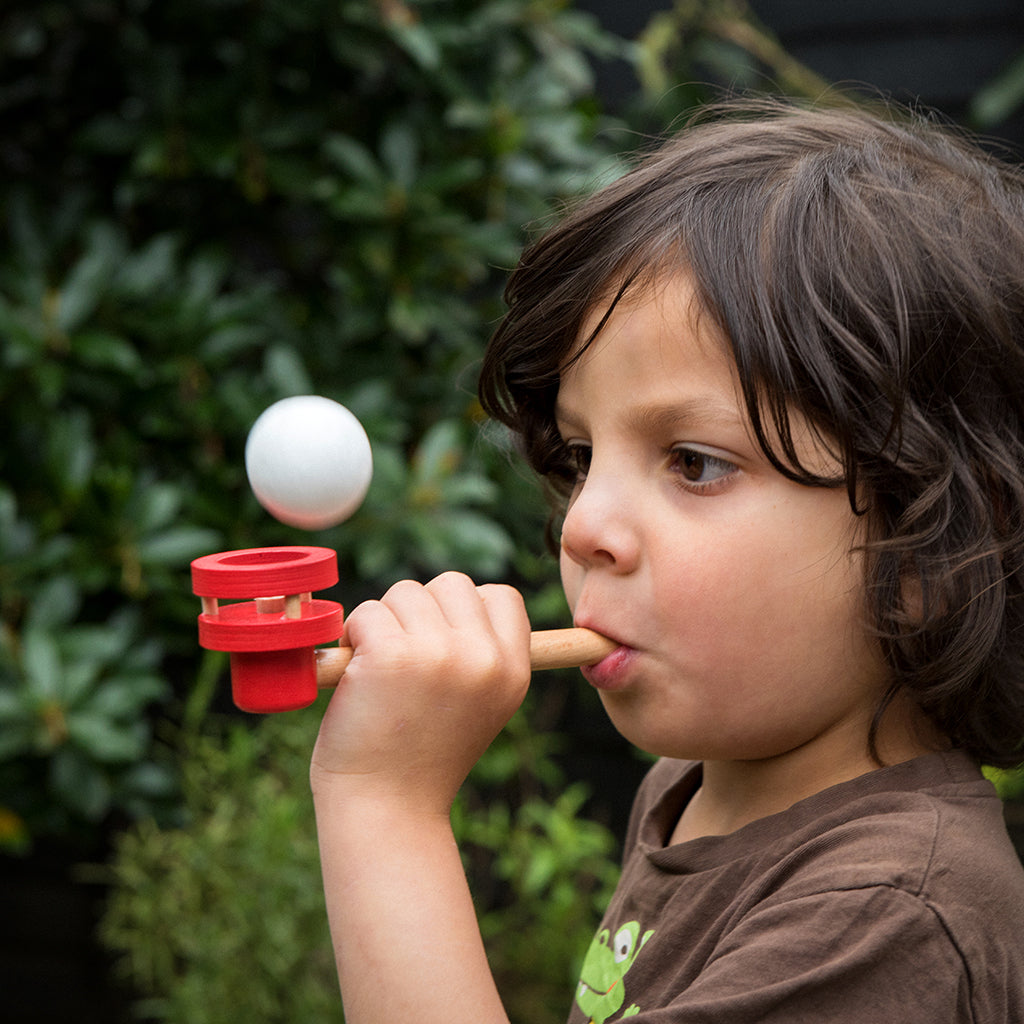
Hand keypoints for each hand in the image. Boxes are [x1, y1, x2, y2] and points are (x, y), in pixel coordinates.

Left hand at [310, 571, 530, 815]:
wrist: (387, 811)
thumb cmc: (423, 758)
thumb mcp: (483, 706)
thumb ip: (485, 654)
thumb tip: (471, 599)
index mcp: (514, 670)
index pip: (501, 596)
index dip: (465, 610)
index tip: (442, 642)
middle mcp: (483, 658)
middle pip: (451, 584)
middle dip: (420, 612)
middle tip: (405, 660)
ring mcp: (438, 653)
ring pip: (404, 593)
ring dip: (383, 622)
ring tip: (380, 672)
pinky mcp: (391, 655)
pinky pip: (367, 613)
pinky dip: (352, 637)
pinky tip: (357, 676)